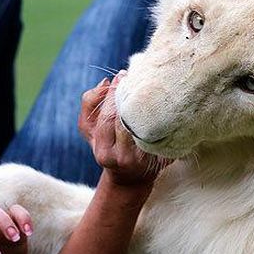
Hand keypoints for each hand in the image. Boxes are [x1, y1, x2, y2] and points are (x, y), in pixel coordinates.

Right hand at [79, 72, 169, 186]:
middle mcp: (123, 158)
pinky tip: (162, 100)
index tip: (122, 76)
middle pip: (127, 121)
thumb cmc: (109, 146)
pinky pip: (164, 132)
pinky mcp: (163, 158)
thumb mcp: (91, 130)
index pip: (107, 118)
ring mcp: (145, 160)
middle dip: (130, 96)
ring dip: (147, 102)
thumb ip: (89, 105)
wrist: (131, 177)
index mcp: (103, 152)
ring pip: (145, 125)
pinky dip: (162, 114)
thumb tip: (105, 83)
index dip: (114, 95)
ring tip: (149, 84)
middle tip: (137, 76)